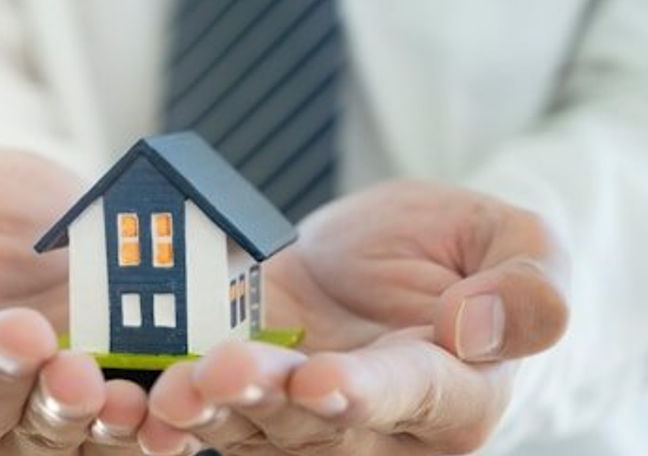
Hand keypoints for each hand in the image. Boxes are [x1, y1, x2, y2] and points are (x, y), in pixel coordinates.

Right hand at [0, 150, 152, 454]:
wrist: (24, 210)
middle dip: (4, 384)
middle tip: (34, 338)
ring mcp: (27, 410)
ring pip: (41, 440)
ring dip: (70, 418)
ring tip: (95, 382)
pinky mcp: (94, 406)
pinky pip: (113, 437)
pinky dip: (137, 431)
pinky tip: (155, 409)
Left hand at [140, 180, 568, 454]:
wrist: (382, 261)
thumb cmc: (459, 253)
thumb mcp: (517, 240)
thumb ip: (526, 288)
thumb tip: (480, 326)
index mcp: (453, 392)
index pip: (411, 397)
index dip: (367, 392)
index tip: (325, 377)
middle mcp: (376, 424)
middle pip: (318, 423)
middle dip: (267, 399)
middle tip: (222, 371)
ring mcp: (304, 419)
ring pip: (255, 428)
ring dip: (210, 410)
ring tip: (173, 385)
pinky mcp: (247, 399)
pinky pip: (212, 414)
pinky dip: (175, 409)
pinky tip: (141, 395)